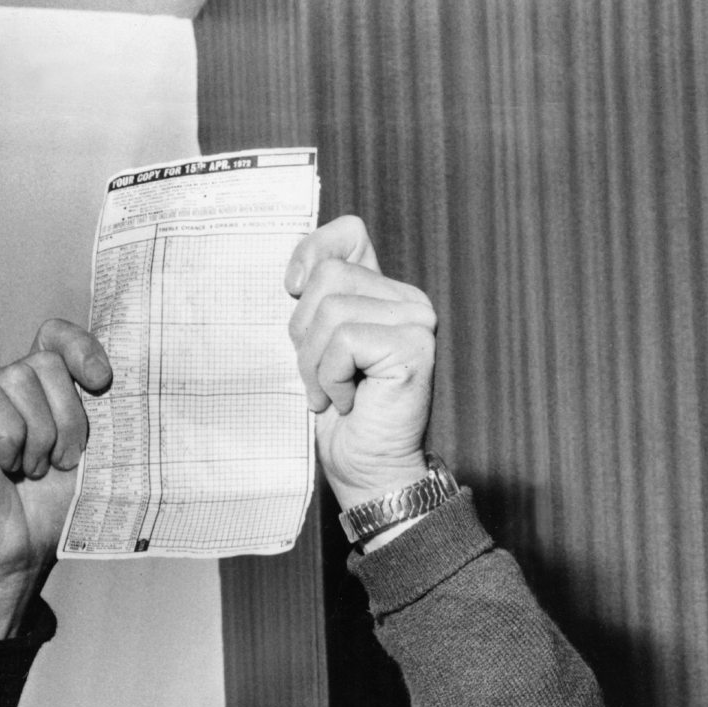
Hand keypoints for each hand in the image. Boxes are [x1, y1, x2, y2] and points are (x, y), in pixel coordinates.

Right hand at [0, 320, 111, 636]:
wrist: (18, 556)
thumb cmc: (53, 511)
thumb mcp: (89, 454)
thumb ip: (97, 410)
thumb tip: (115, 375)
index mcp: (37, 391)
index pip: (55, 336)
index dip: (80, 347)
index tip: (102, 383)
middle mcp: (2, 387)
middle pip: (45, 361)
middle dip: (68, 417)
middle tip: (61, 462)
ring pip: (20, 378)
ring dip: (41, 436)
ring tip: (33, 471)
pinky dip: (10, 440)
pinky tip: (5, 467)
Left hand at [285, 217, 436, 514]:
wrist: (367, 472)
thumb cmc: (340, 419)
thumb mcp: (313, 349)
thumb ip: (315, 304)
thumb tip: (296, 276)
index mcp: (384, 293)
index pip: (350, 234)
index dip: (313, 251)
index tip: (291, 289)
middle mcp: (408, 300)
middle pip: (328, 276)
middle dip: (304, 334)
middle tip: (319, 377)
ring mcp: (416, 321)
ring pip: (332, 309)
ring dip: (315, 363)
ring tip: (331, 394)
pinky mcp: (413, 346)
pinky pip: (344, 341)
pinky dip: (331, 378)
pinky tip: (347, 402)